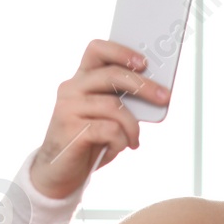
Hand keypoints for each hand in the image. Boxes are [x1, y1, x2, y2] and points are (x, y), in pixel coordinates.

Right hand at [31, 39, 170, 198]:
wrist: (59, 173)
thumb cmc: (88, 142)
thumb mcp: (105, 117)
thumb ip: (121, 101)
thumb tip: (154, 93)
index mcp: (80, 80)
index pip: (97, 50)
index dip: (121, 51)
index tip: (144, 62)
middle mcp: (71, 89)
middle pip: (112, 75)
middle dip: (144, 86)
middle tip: (164, 97)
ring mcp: (69, 108)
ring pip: (114, 106)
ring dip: (132, 126)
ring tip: (134, 139)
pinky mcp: (72, 130)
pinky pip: (110, 129)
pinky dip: (121, 141)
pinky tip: (118, 148)